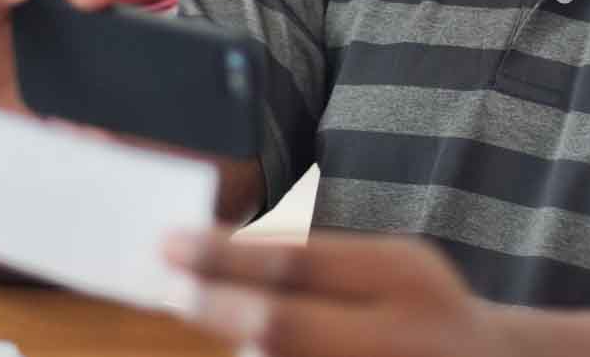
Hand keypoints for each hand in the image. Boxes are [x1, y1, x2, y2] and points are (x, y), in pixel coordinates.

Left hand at [165, 231, 520, 356]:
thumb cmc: (424, 312)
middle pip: (283, 327)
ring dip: (239, 349)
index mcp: (404, 278)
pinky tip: (244, 351)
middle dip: (216, 307)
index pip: (298, 263)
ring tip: (198, 315)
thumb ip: (320, 260)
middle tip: (165, 289)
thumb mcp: (393, 267)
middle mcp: (397, 337)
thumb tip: (223, 251)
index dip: (225, 255)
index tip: (168, 243)